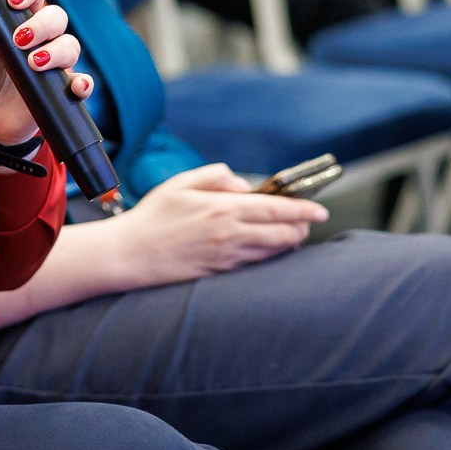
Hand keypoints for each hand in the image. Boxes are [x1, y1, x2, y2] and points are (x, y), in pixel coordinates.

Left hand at [0, 0, 91, 146]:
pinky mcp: (61, 89)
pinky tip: (75, 86)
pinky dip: (83, 83)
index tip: (14, 0)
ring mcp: (54, 64)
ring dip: (57, 50)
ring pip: (71, 44)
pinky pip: (82, 82)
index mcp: (17, 23)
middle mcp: (40, 39)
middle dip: (42, 23)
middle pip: (56, 16)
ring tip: (34, 63)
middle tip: (21, 39)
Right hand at [112, 165, 325, 282]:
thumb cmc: (152, 216)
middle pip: (282, 234)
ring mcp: (226, 257)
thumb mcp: (180, 183)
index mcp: (223, 209)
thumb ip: (215, 176)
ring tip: (293, 235)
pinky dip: (268, 256)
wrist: (130, 255)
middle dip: (301, 228)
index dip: (303, 209)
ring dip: (288, 243)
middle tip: (308, 222)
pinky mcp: (220, 273)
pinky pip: (255, 265)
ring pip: (272, 252)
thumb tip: (243, 185)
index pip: (276, 209)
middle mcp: (230, 235)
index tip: (321, 209)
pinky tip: (268, 250)